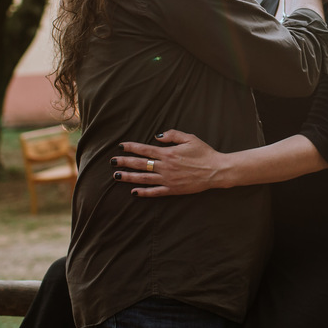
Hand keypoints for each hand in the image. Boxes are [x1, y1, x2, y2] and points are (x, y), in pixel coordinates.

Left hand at [110, 130, 227, 196]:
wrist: (215, 170)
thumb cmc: (204, 153)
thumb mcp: (189, 138)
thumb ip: (172, 135)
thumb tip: (157, 136)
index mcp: (168, 153)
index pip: (145, 149)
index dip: (131, 147)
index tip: (121, 146)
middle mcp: (165, 166)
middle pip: (140, 164)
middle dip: (124, 162)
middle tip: (112, 161)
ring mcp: (167, 179)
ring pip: (143, 178)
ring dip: (129, 177)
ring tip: (117, 176)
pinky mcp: (172, 190)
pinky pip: (155, 192)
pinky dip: (143, 192)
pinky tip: (134, 192)